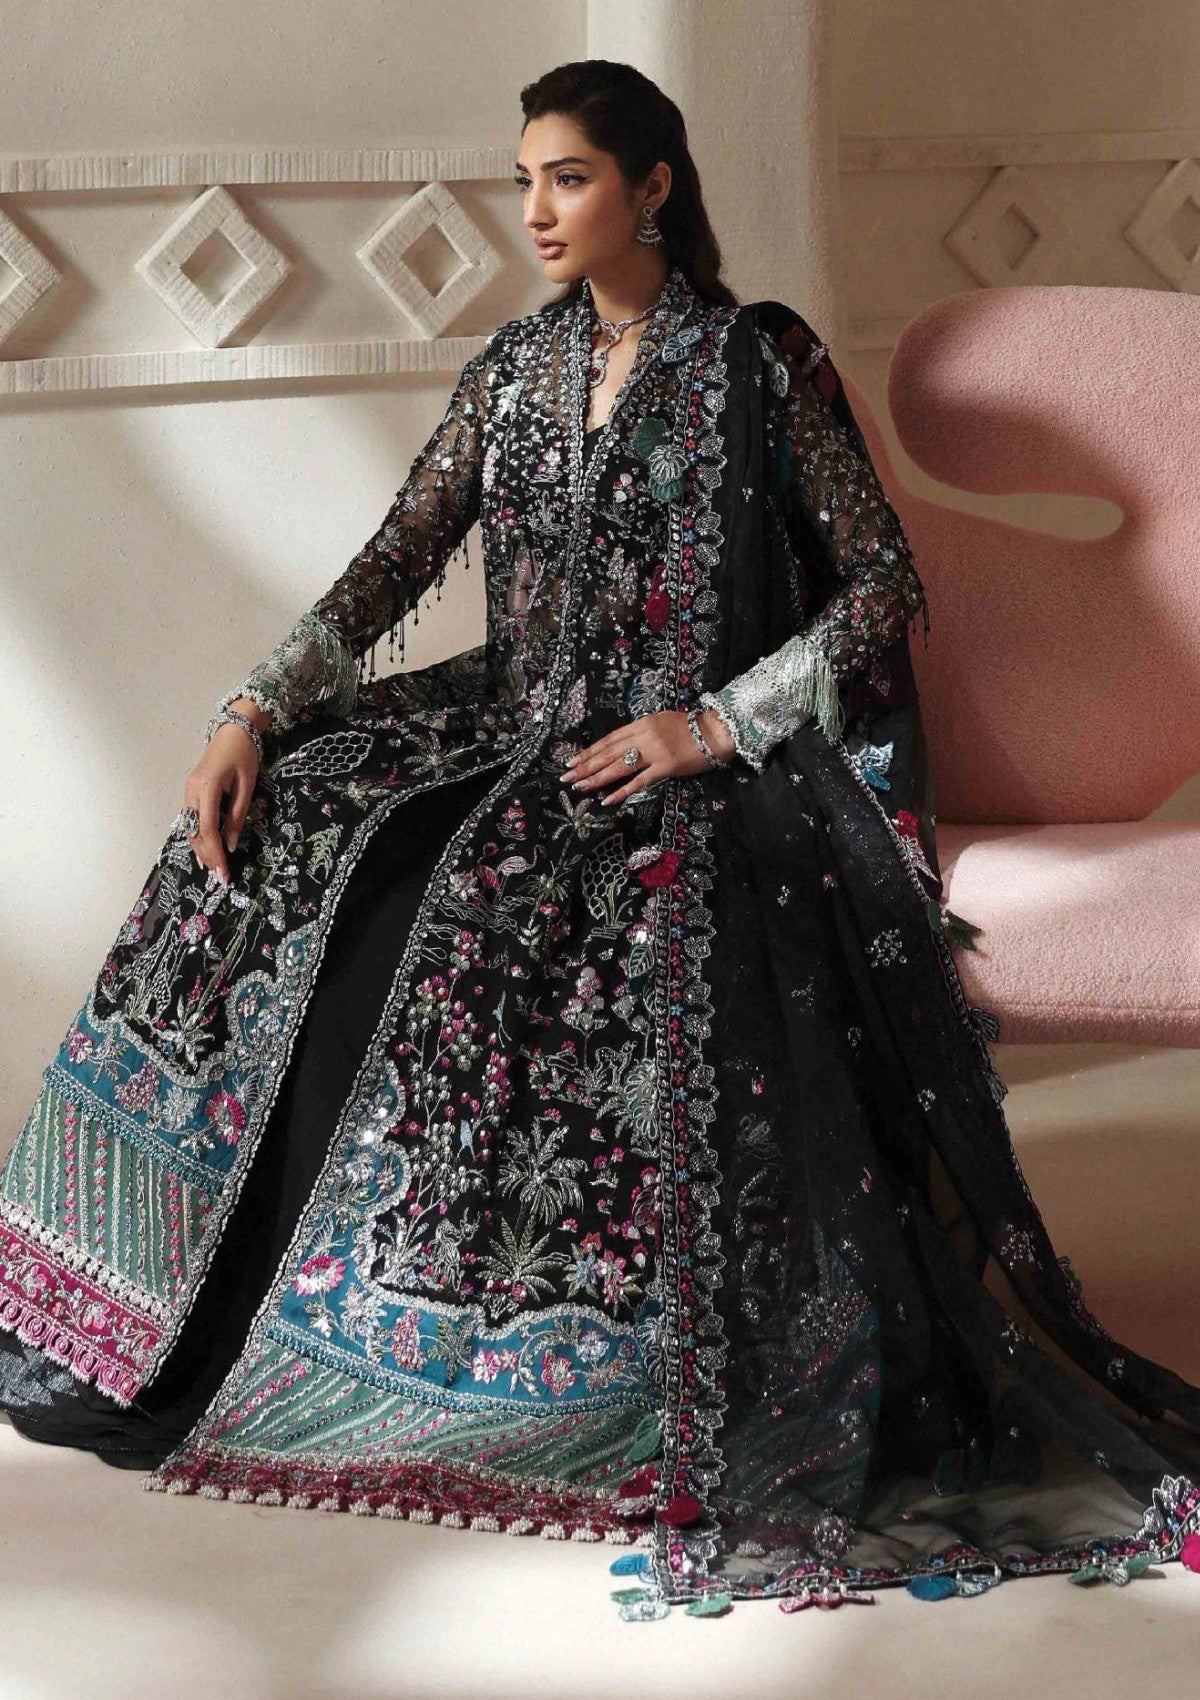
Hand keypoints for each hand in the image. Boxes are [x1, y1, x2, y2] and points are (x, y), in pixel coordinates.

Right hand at [182, 698, 267, 884]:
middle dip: (207, 856)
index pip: (209, 830)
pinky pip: (190, 819)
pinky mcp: (190, 791)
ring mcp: (187, 791)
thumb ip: (237, 816)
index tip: (224, 873)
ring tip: (213, 866)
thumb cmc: (244, 756)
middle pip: (195, 832)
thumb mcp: (247, 787)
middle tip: (220, 876)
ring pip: (189, 827)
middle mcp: (191, 792)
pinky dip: (197, 835)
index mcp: (207, 789)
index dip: (216, 854)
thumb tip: (230, 844)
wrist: (233, 731)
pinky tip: (205, 848)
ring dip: (200, 848)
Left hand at [558, 709, 735, 807]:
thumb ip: (640, 732)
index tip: (571, 761)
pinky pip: (639, 781)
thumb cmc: (688, 727)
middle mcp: (643, 736)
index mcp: (641, 723)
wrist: (714, 732)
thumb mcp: (660, 721)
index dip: (588, 751)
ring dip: (596, 778)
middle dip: (585, 766)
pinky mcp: (665, 767)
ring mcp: (654, 752)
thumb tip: (619, 746)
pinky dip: (621, 791)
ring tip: (580, 787)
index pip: (608, 740)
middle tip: (566, 777)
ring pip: (618, 767)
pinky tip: (606, 799)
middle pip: (608, 753)